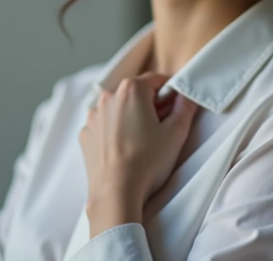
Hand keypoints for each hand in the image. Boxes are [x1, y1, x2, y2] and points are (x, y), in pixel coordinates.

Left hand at [79, 72, 199, 221]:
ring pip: (119, 108)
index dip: (170, 91)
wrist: (116, 193)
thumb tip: (186, 96)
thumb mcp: (176, 132)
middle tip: (163, 127)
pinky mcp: (86, 134)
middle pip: (136, 92)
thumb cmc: (147, 162)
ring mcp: (93, 116)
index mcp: (131, 90)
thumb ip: (184, 107)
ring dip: (131, 117)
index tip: (177, 106)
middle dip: (151, 104)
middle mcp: (108, 97)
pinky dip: (115, 131)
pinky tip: (125, 149)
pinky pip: (105, 125)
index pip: (156, 79)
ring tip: (143, 141)